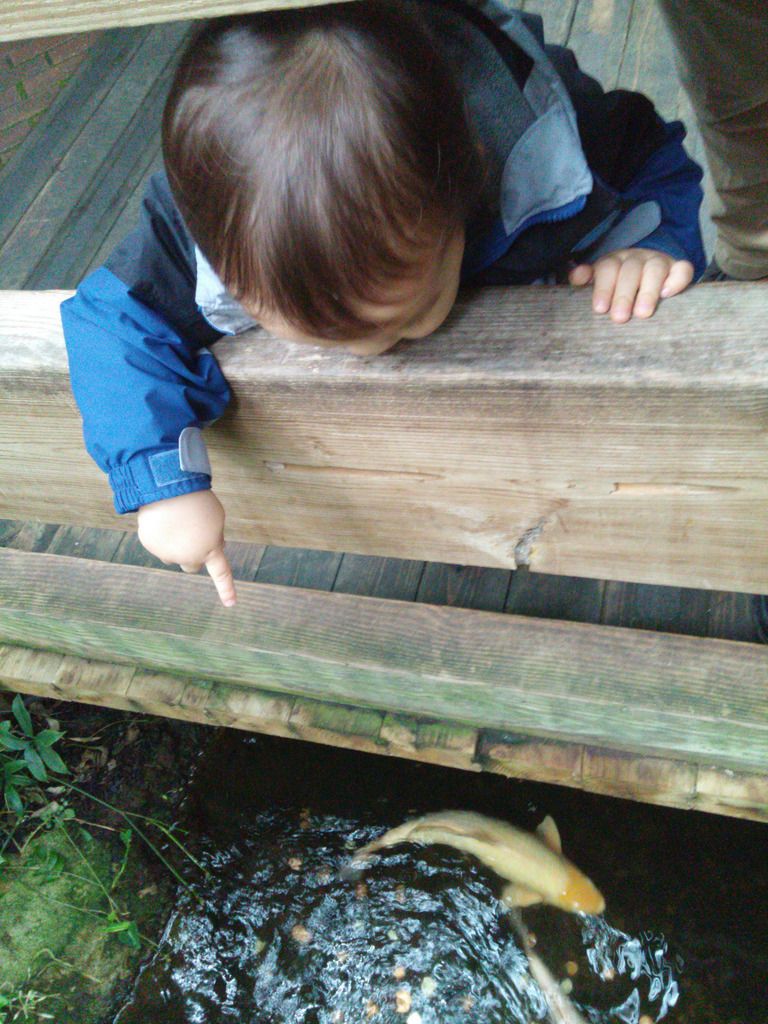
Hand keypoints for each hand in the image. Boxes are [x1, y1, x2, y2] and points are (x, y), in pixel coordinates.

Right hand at [137, 490, 236, 606]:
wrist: (169, 488)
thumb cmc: (198, 501)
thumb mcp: (217, 518)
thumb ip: (214, 537)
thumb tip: (207, 549)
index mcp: (209, 550)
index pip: (221, 573)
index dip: (226, 589)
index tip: (231, 604)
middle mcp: (187, 557)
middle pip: (192, 565)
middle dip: (192, 556)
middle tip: (193, 536)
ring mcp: (166, 553)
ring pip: (172, 554)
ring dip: (175, 544)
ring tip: (177, 520)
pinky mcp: (150, 544)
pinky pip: (157, 543)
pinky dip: (160, 535)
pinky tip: (163, 518)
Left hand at [568, 248, 693, 322]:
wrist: (649, 274)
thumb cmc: (618, 287)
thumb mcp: (600, 282)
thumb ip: (587, 279)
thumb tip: (575, 276)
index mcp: (614, 261)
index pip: (607, 268)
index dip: (603, 287)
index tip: (600, 309)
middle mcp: (636, 258)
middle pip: (630, 270)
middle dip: (623, 294)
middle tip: (619, 318)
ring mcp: (658, 261)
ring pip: (655, 268)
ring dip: (648, 290)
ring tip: (642, 313)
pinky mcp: (677, 268)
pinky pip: (682, 269)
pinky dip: (677, 280)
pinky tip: (667, 294)